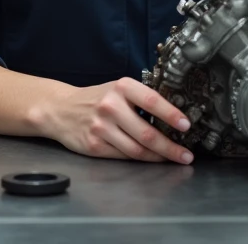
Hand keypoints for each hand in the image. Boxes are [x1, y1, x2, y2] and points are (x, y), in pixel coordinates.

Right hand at [34, 77, 194, 163]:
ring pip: (137, 149)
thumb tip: (173, 117)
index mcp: (121, 87)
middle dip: (171, 147)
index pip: (152, 101)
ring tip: (173, 159)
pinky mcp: (95, 145)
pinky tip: (151, 159)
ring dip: (159, 157)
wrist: (61, 109)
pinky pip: (123, 156)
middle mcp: (111, 106)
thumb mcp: (118, 89)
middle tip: (186, 155)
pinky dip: (141, 160)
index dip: (172, 114)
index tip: (186, 125)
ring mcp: (101, 128)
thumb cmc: (96, 98)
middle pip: (147, 133)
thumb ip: (140, 99)